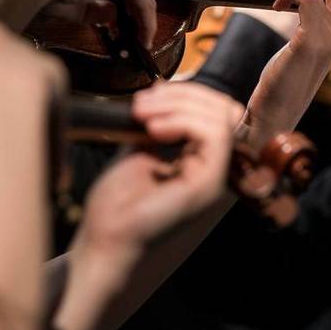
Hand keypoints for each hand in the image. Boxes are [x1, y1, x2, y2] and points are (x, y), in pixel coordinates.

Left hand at [52, 83, 239, 329]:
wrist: (106, 237)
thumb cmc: (117, 202)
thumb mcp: (137, 149)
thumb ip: (158, 124)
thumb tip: (164, 92)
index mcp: (200, 159)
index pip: (216, 110)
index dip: (185, 93)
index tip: (146, 96)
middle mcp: (214, 168)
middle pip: (224, 109)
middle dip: (183, 94)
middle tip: (142, 103)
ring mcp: (214, 177)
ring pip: (222, 117)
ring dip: (179, 104)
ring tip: (142, 114)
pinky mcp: (208, 185)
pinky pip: (216, 136)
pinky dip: (184, 121)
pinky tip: (153, 128)